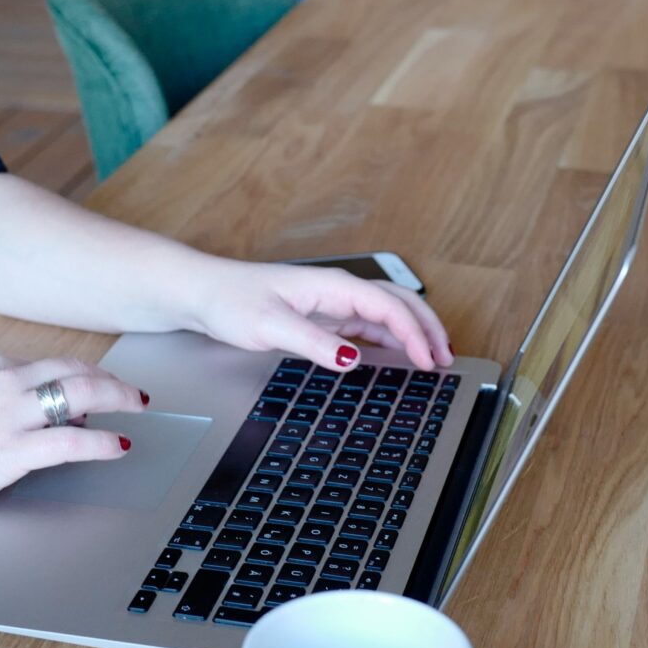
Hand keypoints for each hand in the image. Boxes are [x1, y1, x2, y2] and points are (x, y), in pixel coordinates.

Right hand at [0, 353, 140, 525]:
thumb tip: (25, 408)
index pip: (50, 364)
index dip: (82, 376)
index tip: (98, 385)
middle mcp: (2, 381)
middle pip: (75, 371)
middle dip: (111, 380)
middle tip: (133, 392)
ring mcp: (8, 415)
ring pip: (83, 396)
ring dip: (118, 400)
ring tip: (136, 409)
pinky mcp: (10, 452)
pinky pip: (73, 443)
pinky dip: (103, 443)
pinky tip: (118, 446)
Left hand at [186, 262, 453, 371]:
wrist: (201, 293)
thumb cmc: (230, 301)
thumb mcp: (271, 326)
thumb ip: (314, 343)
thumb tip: (354, 359)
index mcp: (332, 287)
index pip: (389, 306)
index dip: (414, 333)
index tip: (429, 361)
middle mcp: (337, 291)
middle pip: (399, 303)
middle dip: (427, 328)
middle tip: (446, 358)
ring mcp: (331, 303)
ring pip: (386, 313)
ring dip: (413, 332)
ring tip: (433, 358)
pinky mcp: (322, 317)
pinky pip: (367, 325)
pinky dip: (390, 338)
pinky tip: (397, 355)